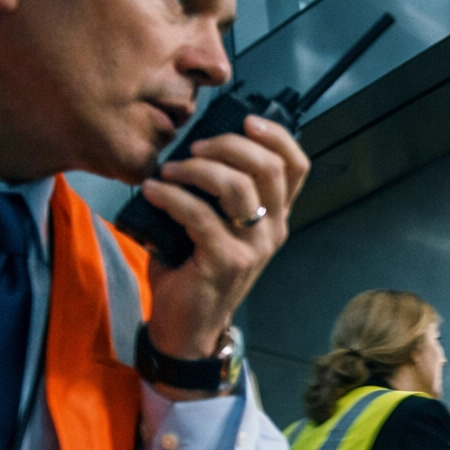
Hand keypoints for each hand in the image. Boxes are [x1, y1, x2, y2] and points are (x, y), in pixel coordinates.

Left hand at [140, 116, 309, 391]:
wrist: (187, 329)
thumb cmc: (195, 272)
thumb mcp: (218, 228)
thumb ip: (219, 194)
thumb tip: (194, 148)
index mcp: (275, 219)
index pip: (297, 167)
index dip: (276, 136)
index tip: (246, 120)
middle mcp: (272, 231)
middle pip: (268, 168)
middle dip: (227, 145)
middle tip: (194, 148)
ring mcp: (252, 249)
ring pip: (236, 186)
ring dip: (196, 169)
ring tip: (169, 171)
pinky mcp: (225, 262)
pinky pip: (199, 214)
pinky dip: (170, 196)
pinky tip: (152, 192)